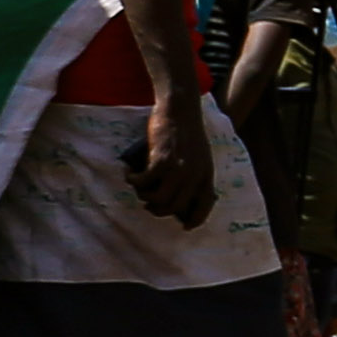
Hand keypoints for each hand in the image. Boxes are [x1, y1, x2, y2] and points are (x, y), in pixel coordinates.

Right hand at [132, 94, 213, 225]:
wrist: (181, 109)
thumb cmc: (187, 132)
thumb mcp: (199, 156)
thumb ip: (194, 174)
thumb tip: (180, 194)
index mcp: (207, 174)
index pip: (206, 204)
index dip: (196, 219)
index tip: (185, 227)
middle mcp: (195, 175)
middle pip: (175, 207)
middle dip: (158, 209)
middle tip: (147, 202)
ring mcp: (179, 168)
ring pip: (159, 199)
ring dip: (144, 196)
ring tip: (139, 187)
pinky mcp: (162, 159)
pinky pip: (144, 182)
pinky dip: (134, 181)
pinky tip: (129, 174)